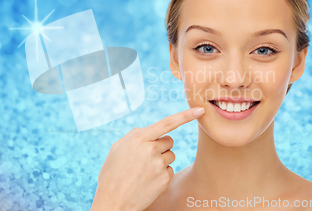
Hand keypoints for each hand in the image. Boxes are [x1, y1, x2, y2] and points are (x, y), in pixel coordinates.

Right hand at [90, 107, 205, 210]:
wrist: (112, 201)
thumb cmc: (112, 174)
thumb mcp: (116, 149)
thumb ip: (133, 136)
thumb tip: (146, 130)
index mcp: (139, 139)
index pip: (167, 123)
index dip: (186, 115)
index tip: (200, 110)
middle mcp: (151, 149)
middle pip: (169, 141)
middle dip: (161, 146)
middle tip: (146, 157)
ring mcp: (159, 165)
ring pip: (170, 156)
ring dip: (161, 160)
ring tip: (144, 170)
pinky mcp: (164, 179)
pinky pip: (169, 170)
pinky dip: (161, 174)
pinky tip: (147, 180)